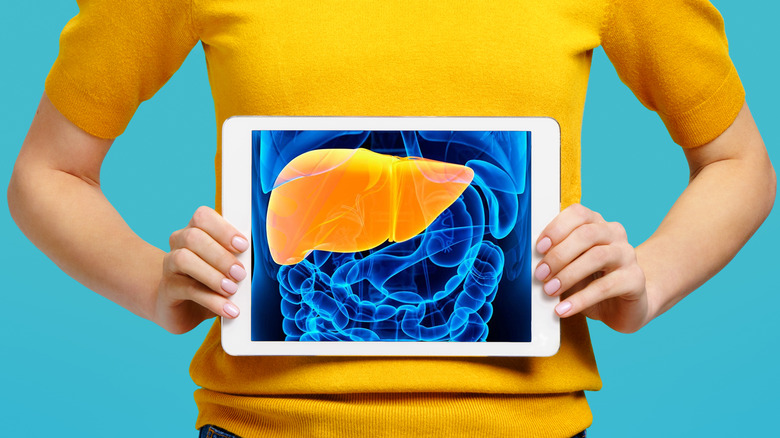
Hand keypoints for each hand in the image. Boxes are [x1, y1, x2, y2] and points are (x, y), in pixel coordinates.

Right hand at [153, 206, 248, 333]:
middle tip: (240, 274)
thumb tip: (252, 263)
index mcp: (195, 231)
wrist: (182, 307)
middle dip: (221, 255)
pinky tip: (228, 309)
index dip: (223, 229)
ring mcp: (169, 266)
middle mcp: (178, 244)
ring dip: (212, 275)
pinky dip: (212, 300)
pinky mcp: (167, 289)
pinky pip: (188, 290)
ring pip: (183, 259)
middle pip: (193, 237)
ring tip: (231, 290)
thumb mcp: (226, 269)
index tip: (243, 246)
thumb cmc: (209, 282)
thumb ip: (236, 260)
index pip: (202, 217)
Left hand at [534, 204, 649, 332]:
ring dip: (568, 274)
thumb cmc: (592, 281)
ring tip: (550, 291)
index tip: (539, 248)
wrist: (625, 305)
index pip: (578, 214)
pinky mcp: (635, 279)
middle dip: (558, 255)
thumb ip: (556, 259)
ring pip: (597, 257)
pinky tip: (565, 309)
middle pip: (586, 234)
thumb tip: (534, 263)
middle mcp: (615, 234)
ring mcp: (628, 255)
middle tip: (540, 274)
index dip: (556, 228)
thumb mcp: (570, 266)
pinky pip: (606, 287)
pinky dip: (581, 299)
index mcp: (596, 224)